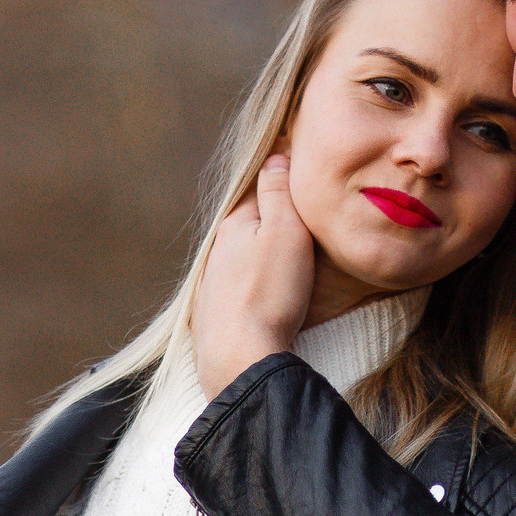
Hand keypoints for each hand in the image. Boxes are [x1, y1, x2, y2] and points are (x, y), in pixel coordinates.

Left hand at [193, 154, 313, 397]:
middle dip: (271, 220)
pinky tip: (264, 292)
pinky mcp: (216, 314)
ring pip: (242, 257)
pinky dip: (253, 284)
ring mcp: (213, 284)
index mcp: (234, 224)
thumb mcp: (284, 233)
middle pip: (249, 224)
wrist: (239, 357)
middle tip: (302, 218)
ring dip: (261, 254)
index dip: (282, 181)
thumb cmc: (268, 293)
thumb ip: (278, 194)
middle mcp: (218, 251)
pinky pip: (239, 288)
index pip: (260, 190)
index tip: (302, 176)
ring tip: (287, 256)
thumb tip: (274, 157)